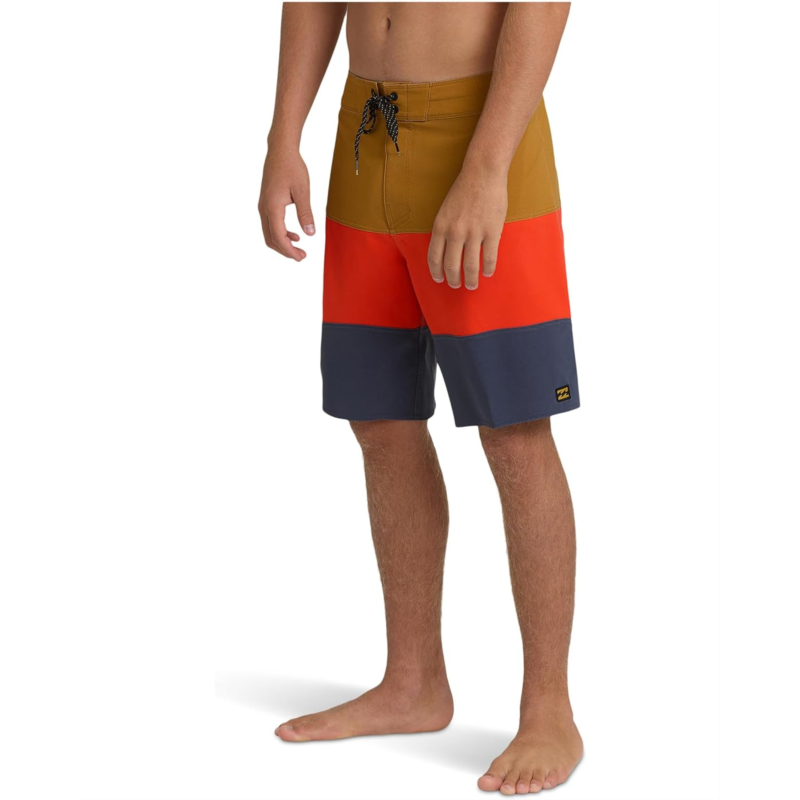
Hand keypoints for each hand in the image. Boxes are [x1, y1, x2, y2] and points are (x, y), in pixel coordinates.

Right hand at [258, 147, 314, 260]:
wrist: (280, 150)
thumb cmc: (292, 167)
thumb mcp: (303, 191)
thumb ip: (306, 213)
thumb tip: (310, 233)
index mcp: (272, 207)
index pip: (278, 236)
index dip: (289, 251)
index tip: (301, 257)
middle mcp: (264, 208)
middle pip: (271, 239)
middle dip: (285, 251)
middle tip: (302, 256)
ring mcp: (263, 206)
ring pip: (269, 233)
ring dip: (283, 243)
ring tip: (300, 249)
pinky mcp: (266, 203)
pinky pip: (270, 224)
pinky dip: (281, 234)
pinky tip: (295, 235)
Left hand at [427, 168, 506, 289]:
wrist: (483, 173)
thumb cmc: (463, 191)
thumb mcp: (444, 210)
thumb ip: (443, 230)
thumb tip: (444, 251)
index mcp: (440, 227)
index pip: (434, 257)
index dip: (436, 272)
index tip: (439, 279)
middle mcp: (455, 232)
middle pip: (451, 266)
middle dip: (453, 280)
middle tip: (456, 286)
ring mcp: (474, 233)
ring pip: (470, 266)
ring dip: (471, 280)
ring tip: (472, 285)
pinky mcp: (492, 231)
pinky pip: (489, 257)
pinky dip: (488, 269)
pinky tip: (488, 273)